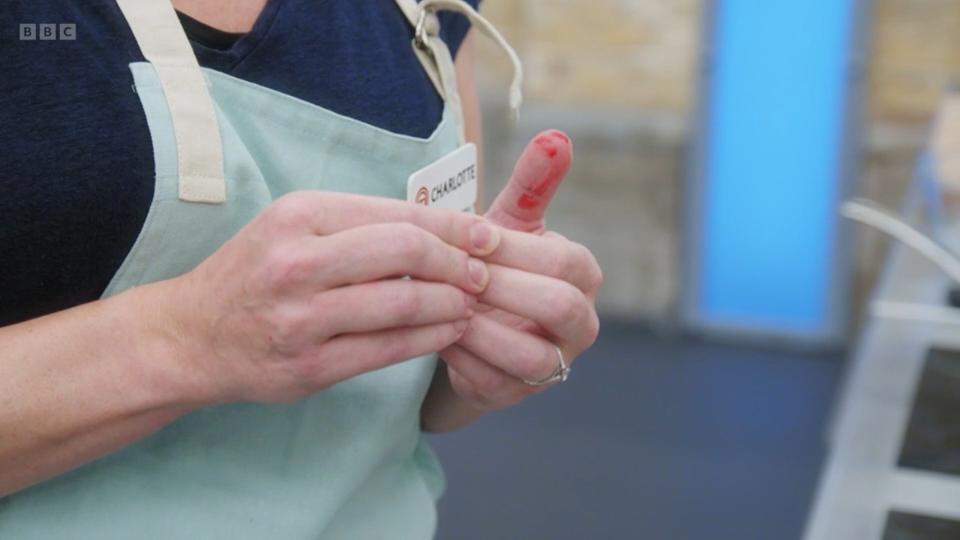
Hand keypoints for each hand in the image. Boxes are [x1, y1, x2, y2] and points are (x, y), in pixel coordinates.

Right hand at [157, 191, 500, 404]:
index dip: (454, 226)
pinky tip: (448, 332)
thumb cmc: (253, 274)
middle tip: (481, 274)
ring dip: (451, 304)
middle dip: (458, 263)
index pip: (398, 213)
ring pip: (403, 302)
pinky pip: (388, 349)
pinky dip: (430, 339)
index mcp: (298, 215)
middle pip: (406, 251)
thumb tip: (441, 228)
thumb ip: (358, 225)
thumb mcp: (294, 228)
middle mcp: (297, 262)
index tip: (486, 236)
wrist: (190, 336)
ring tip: (469, 304)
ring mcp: (302, 318)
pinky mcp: (309, 367)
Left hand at [438, 131, 601, 410]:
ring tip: (441, 303)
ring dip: (480, 327)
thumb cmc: (492, 261)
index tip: (471, 236)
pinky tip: (433, 331)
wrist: (470, 320)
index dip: (515, 248)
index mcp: (583, 275)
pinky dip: (459, 356)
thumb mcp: (508, 221)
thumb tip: (556, 136)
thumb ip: (531, 182)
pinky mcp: (516, 393)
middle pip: (558, 306)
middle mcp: (580, 323)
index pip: (563, 259)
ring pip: (530, 355)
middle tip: (455, 273)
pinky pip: (492, 381)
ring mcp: (552, 365)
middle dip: (502, 287)